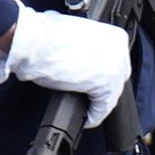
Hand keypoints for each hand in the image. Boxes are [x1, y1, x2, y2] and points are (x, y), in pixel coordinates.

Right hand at [0, 6, 133, 117]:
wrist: (35, 41)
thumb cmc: (46, 36)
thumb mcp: (77, 35)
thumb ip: (88, 48)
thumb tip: (84, 61)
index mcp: (115, 36)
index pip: (116, 64)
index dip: (102, 77)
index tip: (93, 86)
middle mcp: (120, 50)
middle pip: (117, 80)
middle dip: (101, 91)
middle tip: (88, 99)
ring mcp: (115, 67)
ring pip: (111, 95)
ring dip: (96, 105)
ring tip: (85, 110)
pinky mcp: (105, 84)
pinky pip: (102, 108)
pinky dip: (93, 116)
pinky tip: (85, 118)